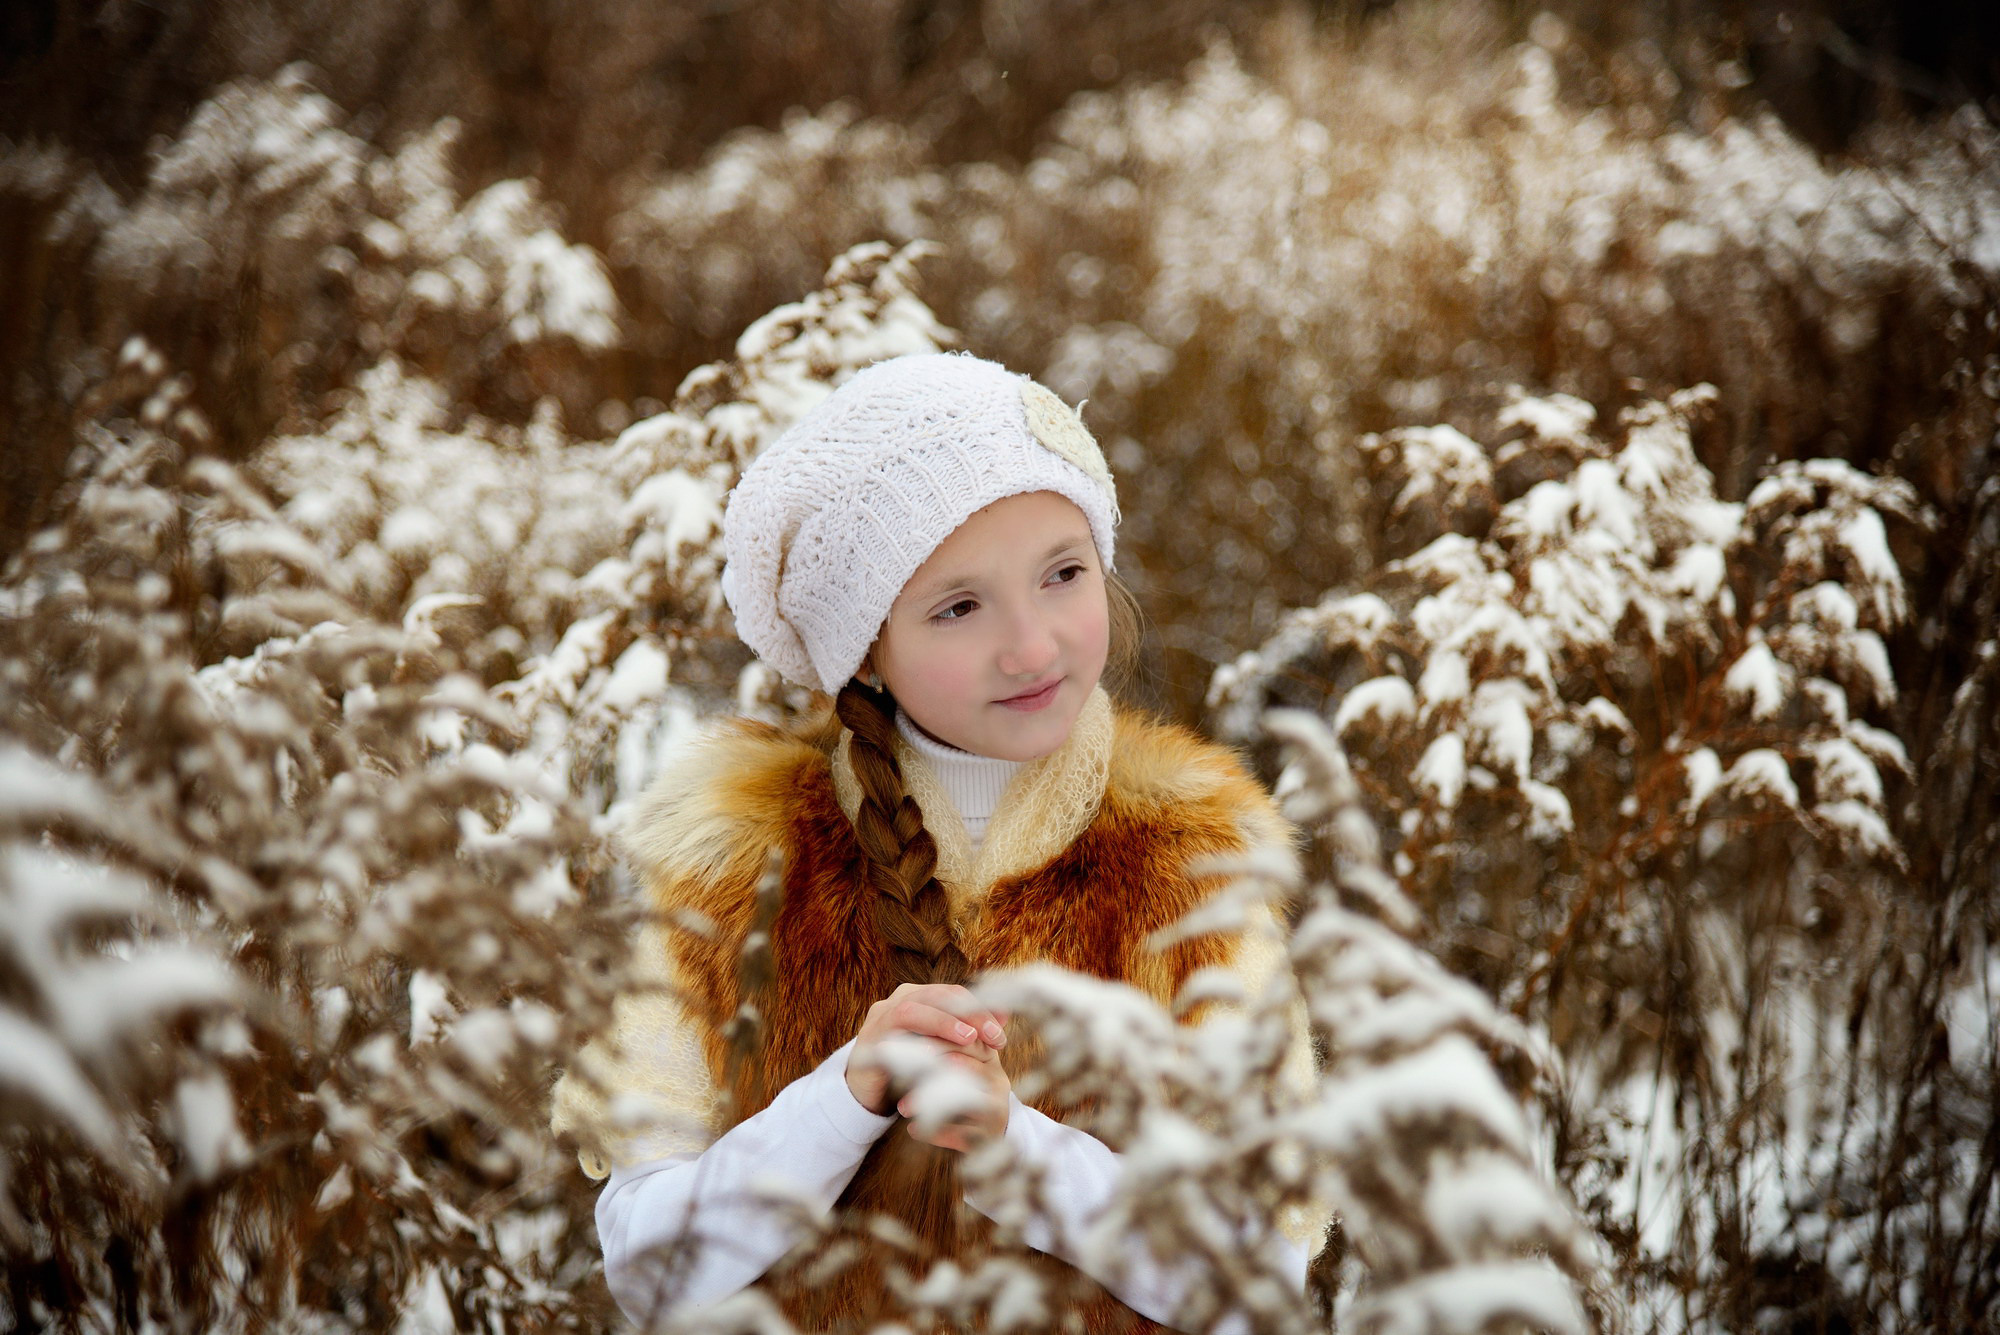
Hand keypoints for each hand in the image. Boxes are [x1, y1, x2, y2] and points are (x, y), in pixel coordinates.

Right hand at [846, 982, 1010, 1151]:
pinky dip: (914, 1043)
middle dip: (970, 1013)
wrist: (868, 1091)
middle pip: (939, 995)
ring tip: (969, 1038)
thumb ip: (970, 1032)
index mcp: (920, 997)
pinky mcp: (869, 1040)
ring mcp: (881, 1017)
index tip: (1004, 1026)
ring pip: (914, 1008)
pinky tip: (934, 1056)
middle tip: (994, 1036)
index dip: (981, 1007)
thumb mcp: (945, 1049)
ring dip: (944, 1022)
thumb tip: (1004, 1018)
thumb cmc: (912, 1067)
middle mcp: (900, 1000)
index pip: (955, 993)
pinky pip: (892, 1035)